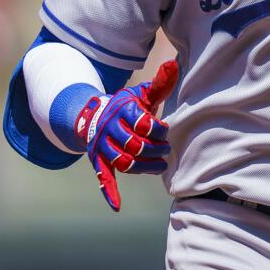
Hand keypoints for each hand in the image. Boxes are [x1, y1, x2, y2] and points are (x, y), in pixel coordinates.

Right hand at [76, 60, 177, 211]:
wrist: (96, 116)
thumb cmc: (127, 106)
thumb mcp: (141, 94)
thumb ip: (159, 84)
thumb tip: (173, 64)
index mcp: (123, 111)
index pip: (143, 123)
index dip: (158, 129)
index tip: (166, 130)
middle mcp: (110, 129)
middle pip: (134, 145)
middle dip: (154, 149)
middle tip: (166, 149)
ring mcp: (103, 147)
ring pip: (123, 162)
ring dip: (144, 167)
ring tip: (160, 166)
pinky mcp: (99, 161)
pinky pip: (103, 178)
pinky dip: (109, 192)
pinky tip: (117, 205)